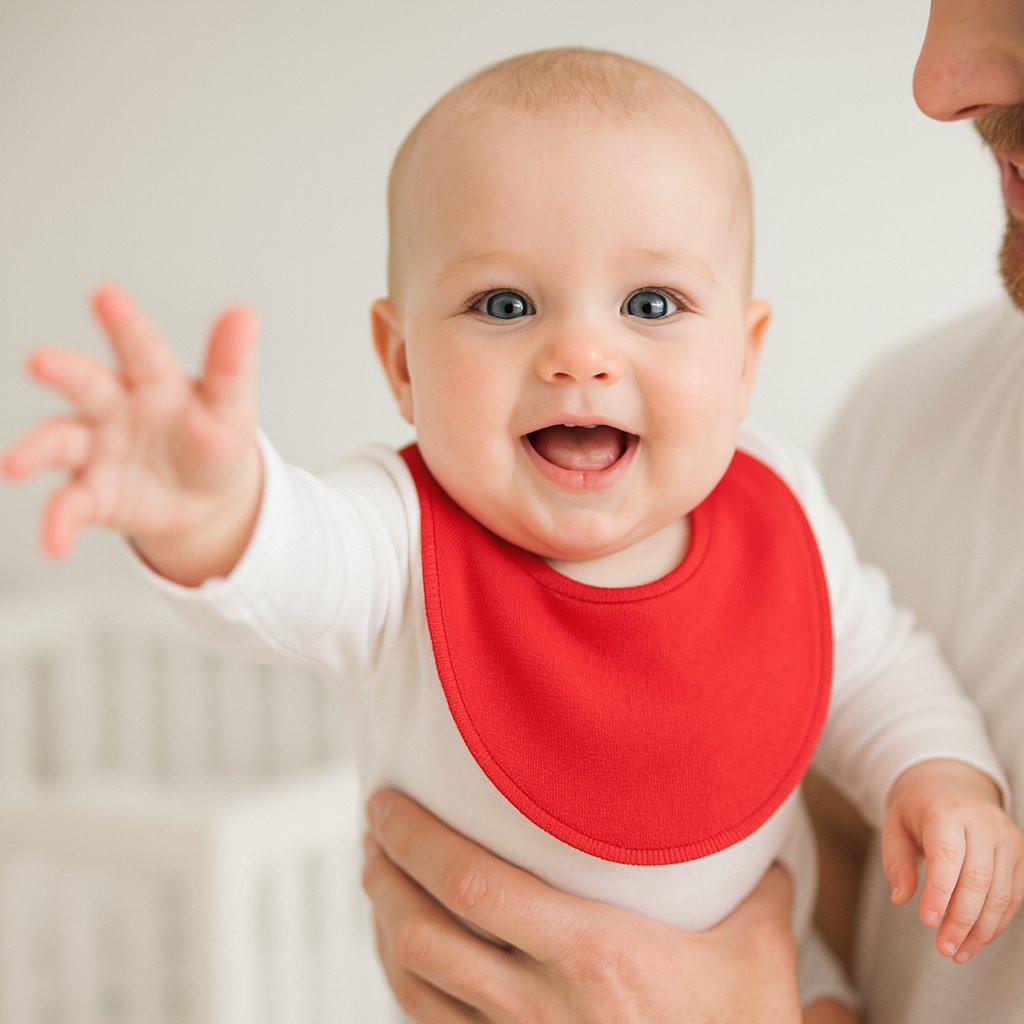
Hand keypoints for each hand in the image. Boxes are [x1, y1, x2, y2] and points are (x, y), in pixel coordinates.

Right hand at [2, 286, 260, 582]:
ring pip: (58, 443)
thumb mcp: (230, 406)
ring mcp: (97, 449)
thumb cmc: (213, 441)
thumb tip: (244, 313)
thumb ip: (230, 364)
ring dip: (35, 451)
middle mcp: (114, 407)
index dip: (124, 324)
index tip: (106, 295)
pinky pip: (69, 505)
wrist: (208, 500)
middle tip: (40, 361)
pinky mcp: (92, 492)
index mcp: (153, 380)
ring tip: (15, 465)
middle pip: (85, 384)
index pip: (140, 348)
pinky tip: (56, 543)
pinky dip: (58, 523)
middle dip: (62, 372)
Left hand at [363, 788, 801, 1023]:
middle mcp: (541, 1005)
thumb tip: (749, 816)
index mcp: (591, 955)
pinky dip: (406, 985)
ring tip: (377, 881)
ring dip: (384, 928)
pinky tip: (405, 956)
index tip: (386, 804)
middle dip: (383, 878)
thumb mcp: (758, 952)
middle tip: (373, 835)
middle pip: (423, 936)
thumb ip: (749, 878)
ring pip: (417, 988)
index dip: (416, 841)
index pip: (474, 886)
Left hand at [882, 758, 1023, 962]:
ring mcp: (1006, 839)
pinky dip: (997, 922)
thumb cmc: (918, 809)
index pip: (948, 856)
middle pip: (978, 880)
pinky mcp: (1019, 855)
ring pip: (1001, 893)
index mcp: (947, 812)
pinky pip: (1013, 896)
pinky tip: (977, 939)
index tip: (927, 922)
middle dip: (961, 920)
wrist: (951, 784)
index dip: (940, 892)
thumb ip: (895, 861)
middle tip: (943, 947)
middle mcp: (983, 824)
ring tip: (958, 952)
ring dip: (981, 930)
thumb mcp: (894, 825)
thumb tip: (901, 898)